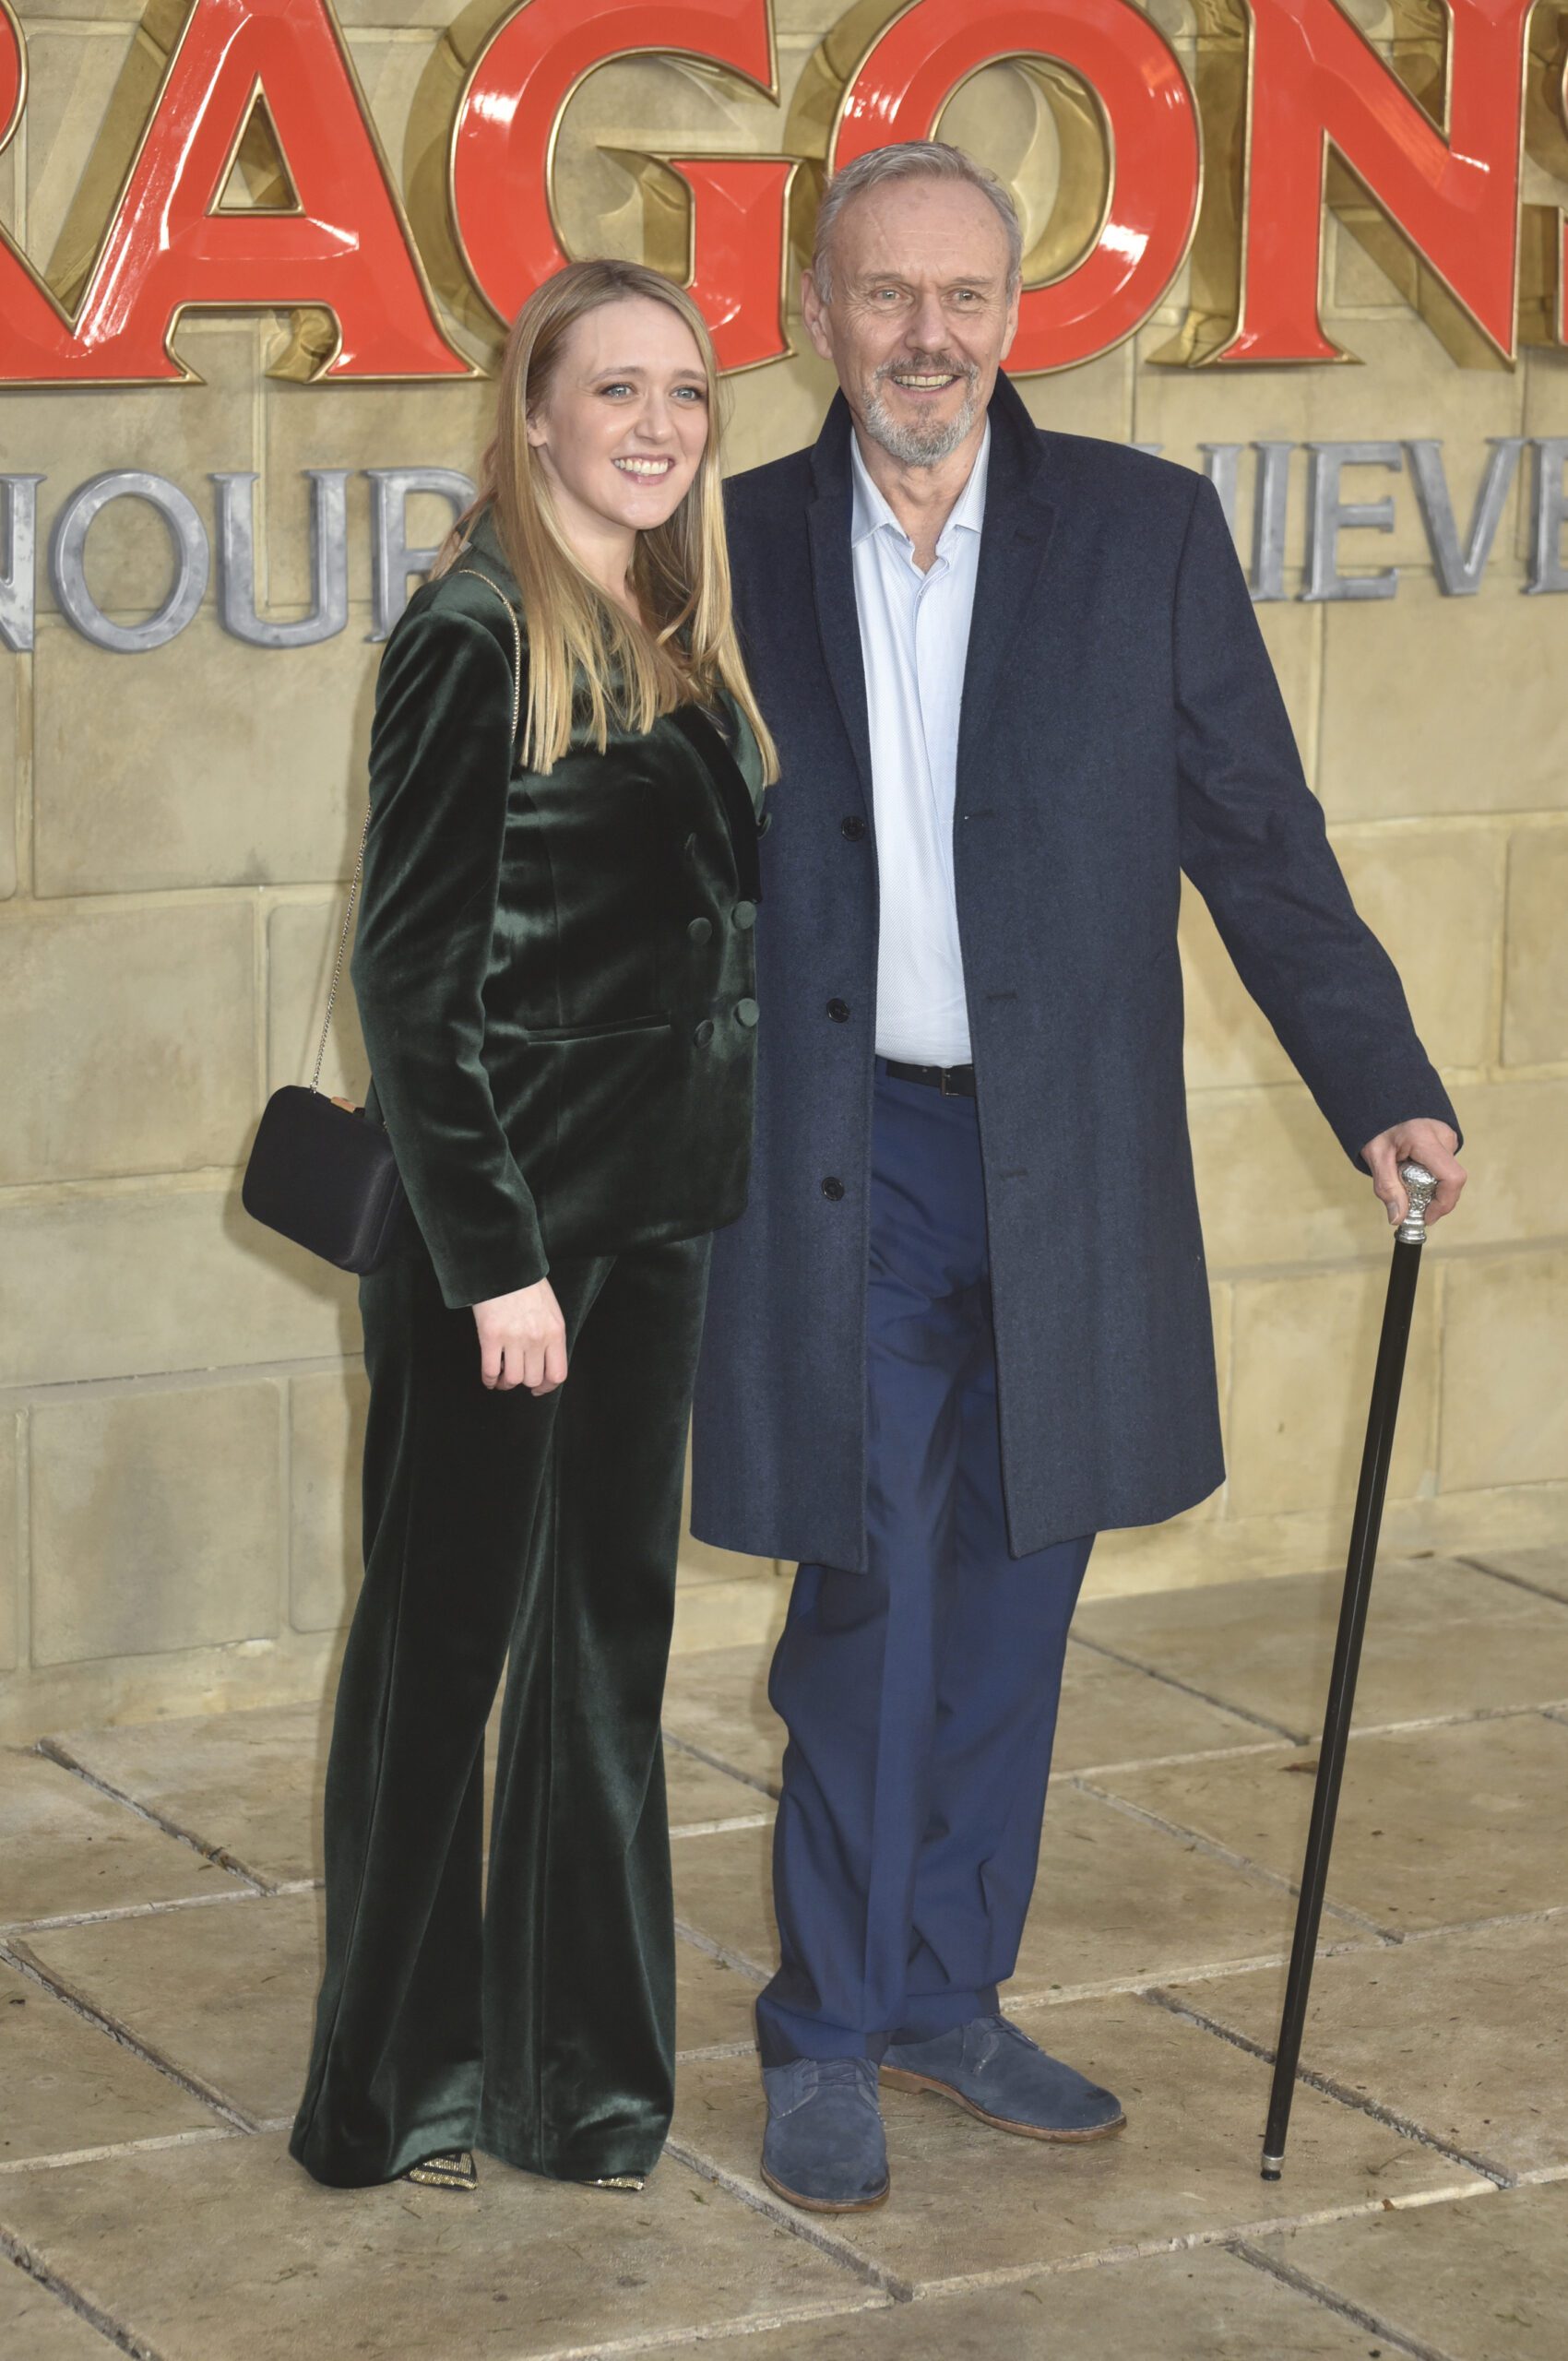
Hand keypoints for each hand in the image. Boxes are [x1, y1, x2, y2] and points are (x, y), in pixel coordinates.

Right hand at [472, 1277, 567, 1394]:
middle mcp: (537, 1338)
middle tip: (516, 1376)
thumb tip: (544, 1362)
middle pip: (532, 1379)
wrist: (504, 1266)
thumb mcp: (550, 1310)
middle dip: (524, 1382)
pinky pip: (490, 1371)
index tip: (538, 1389)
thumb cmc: (527, 1286)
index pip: (557, 1374)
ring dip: (505, 1383)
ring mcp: (514, 1338)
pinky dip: (489, 1380)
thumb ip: (550, 1336)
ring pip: (512, 1379)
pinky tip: (489, 1378)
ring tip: (502, 1377)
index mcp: (555, 1332)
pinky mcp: (491, 1336)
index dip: (547, 1387)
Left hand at [1359, 1118, 1465, 1227]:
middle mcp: (1443, 1136)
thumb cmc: (1378, 1129)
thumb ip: (1387, 1188)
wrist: (1382, 1105)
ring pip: (1449, 1175)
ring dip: (1432, 1188)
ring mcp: (1449, 1137)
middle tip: (1412, 1206)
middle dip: (1435, 1199)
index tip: (1427, 1216)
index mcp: (1425, 1138)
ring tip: (1408, 1183)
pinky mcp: (1448, 1141)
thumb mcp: (1375, 1158)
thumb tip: (1398, 1218)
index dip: (1444, 1203)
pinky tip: (1414, 1174)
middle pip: (1452, 1179)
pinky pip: (1445, 1168)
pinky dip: (1432, 1178)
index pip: (1452, 1177)